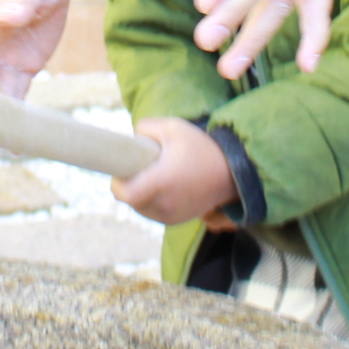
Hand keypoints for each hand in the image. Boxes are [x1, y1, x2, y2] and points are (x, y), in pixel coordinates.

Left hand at [111, 117, 237, 224]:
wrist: (230, 173)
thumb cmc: (200, 147)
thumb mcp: (172, 127)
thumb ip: (145, 127)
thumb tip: (130, 138)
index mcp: (161, 182)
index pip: (124, 193)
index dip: (118, 182)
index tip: (124, 169)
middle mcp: (164, 203)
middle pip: (131, 200)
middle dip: (130, 184)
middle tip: (142, 167)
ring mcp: (170, 216)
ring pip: (140, 207)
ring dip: (141, 194)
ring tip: (156, 176)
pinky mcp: (176, 221)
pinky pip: (153, 212)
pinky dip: (152, 201)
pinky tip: (165, 186)